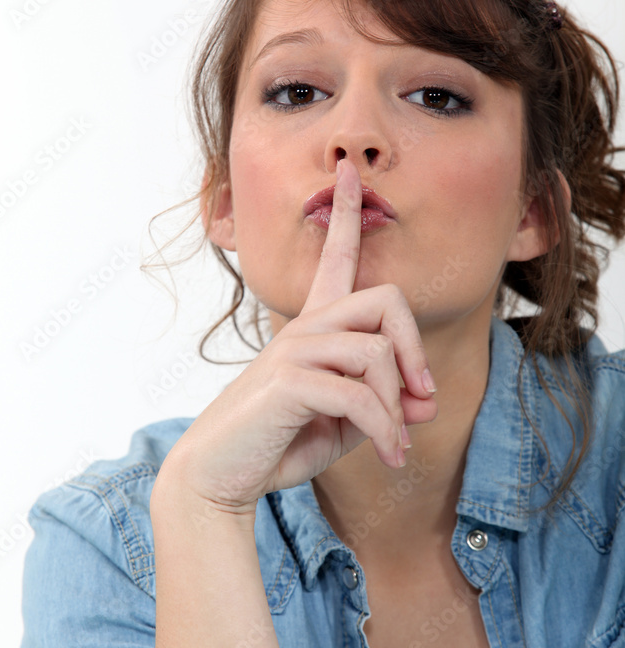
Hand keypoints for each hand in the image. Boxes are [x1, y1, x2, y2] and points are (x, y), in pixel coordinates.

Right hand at [153, 158, 437, 516]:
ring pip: (377, 354)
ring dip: (397, 408)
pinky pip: (359, 396)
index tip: (347, 170)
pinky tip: (387, 456)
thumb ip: (385, 406)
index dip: (346, 213)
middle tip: (423, 398)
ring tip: (395, 446)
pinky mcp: (287, 382)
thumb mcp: (346, 424)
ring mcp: (293, 350)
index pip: (334, 258)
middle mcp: (304, 328)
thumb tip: (427, 401)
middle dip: (415, 351)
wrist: (221, 477)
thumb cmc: (280, 443)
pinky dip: (384, 431)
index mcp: (314, 328)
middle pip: (386, 300)